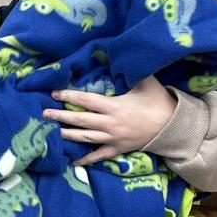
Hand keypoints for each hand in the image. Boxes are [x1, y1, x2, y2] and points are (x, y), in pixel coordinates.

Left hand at [42, 76, 176, 166]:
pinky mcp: (118, 149)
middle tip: (44, 114)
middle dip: (61, 116)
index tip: (54, 93)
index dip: (69, 96)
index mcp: (114, 106)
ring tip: (52, 131)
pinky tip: (74, 162)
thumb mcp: (146, 81)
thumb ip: (130, 70)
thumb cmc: (158, 102)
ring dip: (68, 135)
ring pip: (85, 137)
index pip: (86, 100)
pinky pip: (99, 156)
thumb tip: (121, 55)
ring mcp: (113, 138)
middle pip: (80, 120)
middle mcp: (110, 123)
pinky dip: (87, 159)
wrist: (173, 127)